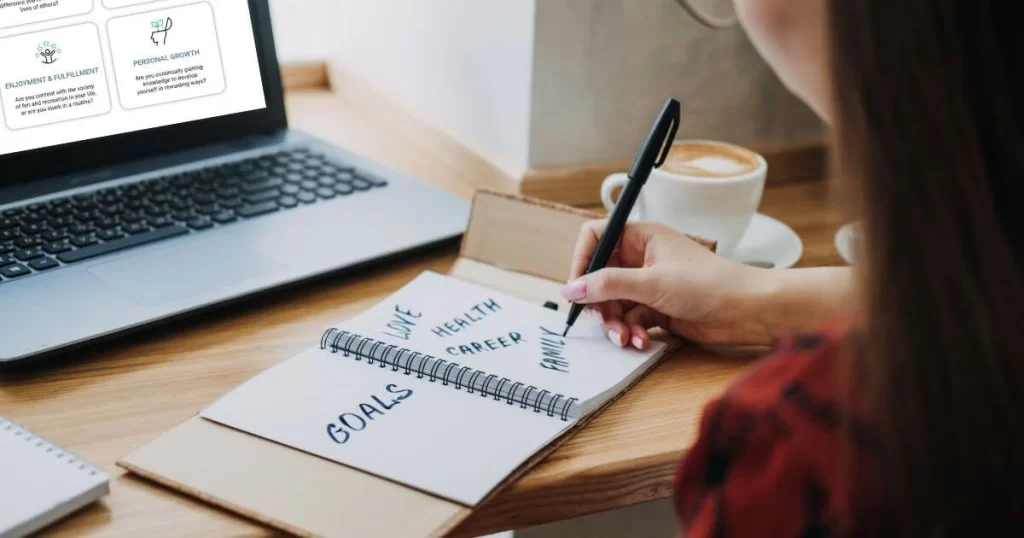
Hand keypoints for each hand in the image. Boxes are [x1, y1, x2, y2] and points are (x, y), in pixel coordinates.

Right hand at [562, 220, 772, 348]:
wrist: (748, 311)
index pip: (595, 237)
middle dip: (598, 302)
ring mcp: (649, 284)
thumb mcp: (652, 282)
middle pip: (600, 277)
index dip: (581, 261)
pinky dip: (631, 332)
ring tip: (624, 338)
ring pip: (613, 303)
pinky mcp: (656, 308)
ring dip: (614, 323)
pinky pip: (630, 319)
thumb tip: (570, 290)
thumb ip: (608, 285)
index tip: (576, 287)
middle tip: (600, 320)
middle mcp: (642, 258)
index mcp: (641, 237)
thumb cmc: (710, 283)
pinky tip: (640, 341)